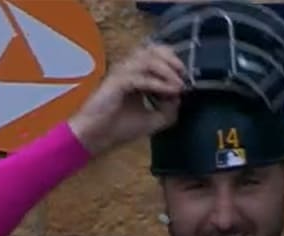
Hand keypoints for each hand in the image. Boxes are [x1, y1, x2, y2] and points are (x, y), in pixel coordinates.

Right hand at [67, 44, 186, 156]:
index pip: (154, 55)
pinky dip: (158, 83)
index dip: (172, 60)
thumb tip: (180, 96)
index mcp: (135, 75)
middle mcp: (127, 69)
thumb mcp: (153, 119)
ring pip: (147, 60)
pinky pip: (141, 77)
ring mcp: (120, 74)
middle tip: (184, 74)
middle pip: (151, 50)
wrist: (97, 137)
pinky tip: (170, 91)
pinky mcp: (116, 82)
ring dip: (167, 71)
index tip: (186, 76)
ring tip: (179, 85)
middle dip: (171, 59)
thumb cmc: (119, 128)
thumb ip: (169, 108)